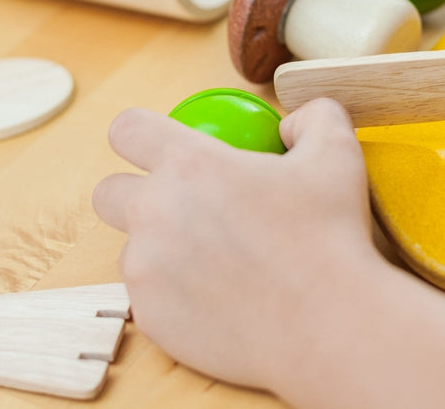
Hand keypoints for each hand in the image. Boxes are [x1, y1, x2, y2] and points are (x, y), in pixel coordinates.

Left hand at [92, 98, 377, 389]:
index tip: (159, 147)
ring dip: (160, 249)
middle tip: (184, 208)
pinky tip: (219, 298)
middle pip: (108, 191)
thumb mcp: (337, 153)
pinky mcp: (150, 316)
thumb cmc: (332, 236)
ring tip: (216, 262)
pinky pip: (147, 296)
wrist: (330, 326)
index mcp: (189, 164)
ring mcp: (146, 269)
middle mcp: (154, 212)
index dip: (140, 133)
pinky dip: (174, 293)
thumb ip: (311, 117)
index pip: (126, 128)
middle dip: (136, 194)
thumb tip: (289, 125)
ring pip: (131, 248)